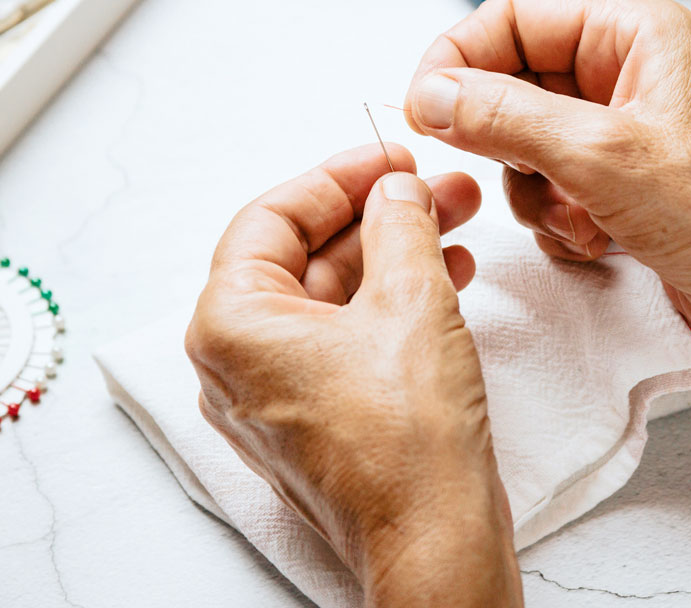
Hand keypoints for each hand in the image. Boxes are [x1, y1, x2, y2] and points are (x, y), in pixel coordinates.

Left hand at [185, 145, 521, 607]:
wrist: (435, 537)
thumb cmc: (408, 442)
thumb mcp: (411, 300)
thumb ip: (400, 224)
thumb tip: (397, 188)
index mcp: (232, 325)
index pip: (273, 216)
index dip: (339, 175)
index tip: (391, 156)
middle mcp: (240, 360)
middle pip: (305, 254)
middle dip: (379, 214)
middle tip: (436, 187)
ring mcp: (279, 392)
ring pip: (333, 294)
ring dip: (395, 253)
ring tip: (457, 222)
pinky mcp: (320, 414)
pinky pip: (348, 335)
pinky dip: (393, 300)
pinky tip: (448, 276)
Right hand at [404, 0, 690, 495]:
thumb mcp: (602, 157)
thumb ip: (507, 117)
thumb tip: (436, 92)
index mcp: (637, 36)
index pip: (518, 15)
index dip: (462, 55)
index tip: (425, 103)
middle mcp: (630, 74)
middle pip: (517, 81)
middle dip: (505, 138)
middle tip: (512, 169)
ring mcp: (626, 131)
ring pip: (528, 141)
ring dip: (535, 189)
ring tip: (576, 214)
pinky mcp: (624, 184)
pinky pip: (554, 185)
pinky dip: (559, 216)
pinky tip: (595, 238)